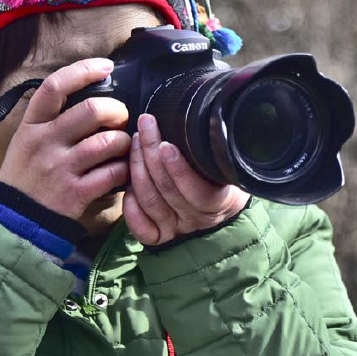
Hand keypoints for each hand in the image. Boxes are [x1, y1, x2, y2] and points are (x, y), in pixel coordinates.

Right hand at [0, 58, 131, 227]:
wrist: (15, 223)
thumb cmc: (26, 177)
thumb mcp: (26, 141)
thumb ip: (51, 119)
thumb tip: (87, 93)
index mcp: (32, 125)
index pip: (55, 86)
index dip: (83, 70)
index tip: (105, 67)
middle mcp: (45, 142)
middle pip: (91, 110)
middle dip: (116, 110)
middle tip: (120, 118)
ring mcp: (60, 168)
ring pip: (107, 141)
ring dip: (124, 141)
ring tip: (122, 146)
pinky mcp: (76, 192)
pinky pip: (113, 173)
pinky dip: (124, 170)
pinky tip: (121, 171)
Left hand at [123, 113, 249, 245]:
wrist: (224, 207)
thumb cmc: (224, 177)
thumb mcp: (229, 164)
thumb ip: (217, 150)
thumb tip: (205, 120)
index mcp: (218, 202)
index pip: (198, 192)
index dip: (179, 169)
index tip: (167, 145)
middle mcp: (196, 218)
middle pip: (167, 190)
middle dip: (151, 154)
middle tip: (146, 125)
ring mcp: (176, 228)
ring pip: (150, 202)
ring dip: (138, 169)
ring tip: (136, 141)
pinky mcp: (160, 235)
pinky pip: (141, 227)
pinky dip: (131, 207)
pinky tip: (128, 183)